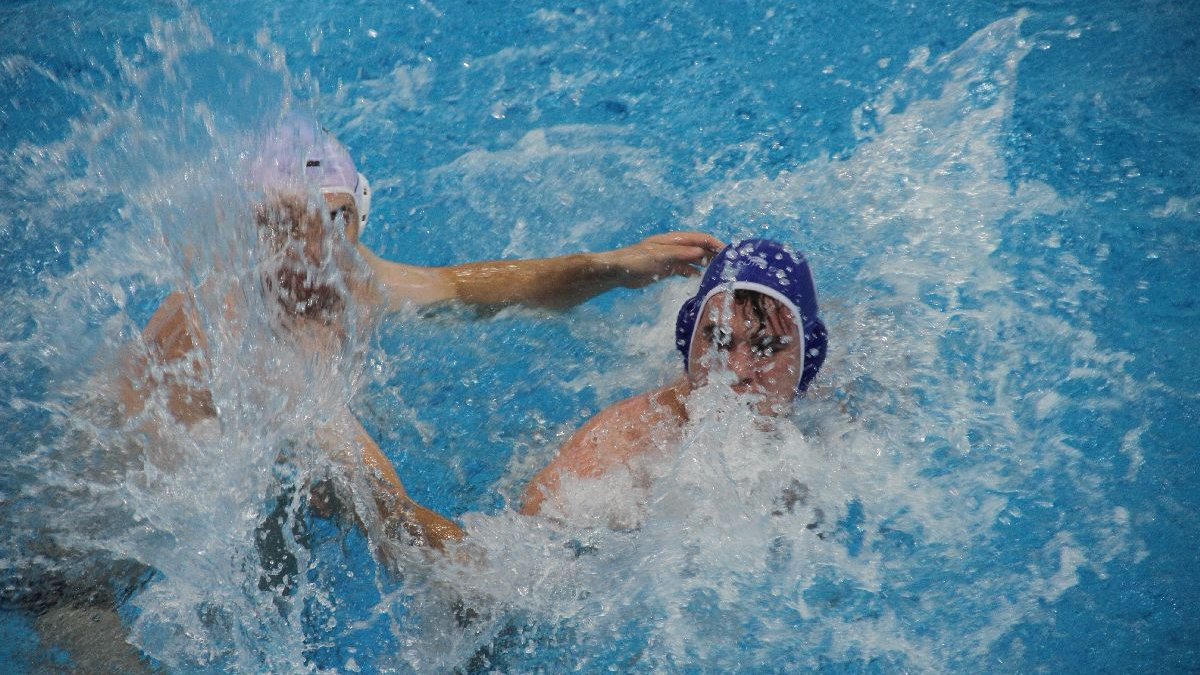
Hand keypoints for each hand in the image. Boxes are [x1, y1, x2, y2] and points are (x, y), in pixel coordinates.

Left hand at [604, 232, 724, 286]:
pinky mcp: (667, 268)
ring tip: (718, 273)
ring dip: (706, 264)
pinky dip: (694, 272)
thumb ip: (679, 254)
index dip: (715, 244)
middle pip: (700, 248)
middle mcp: (675, 247)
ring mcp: (672, 258)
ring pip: (694, 259)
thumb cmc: (636, 260)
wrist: (619, 271)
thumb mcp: (659, 257)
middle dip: (714, 254)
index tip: (728, 253)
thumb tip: (701, 253)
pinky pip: (685, 269)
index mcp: (675, 240)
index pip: (700, 239)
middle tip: (727, 266)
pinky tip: (701, 279)